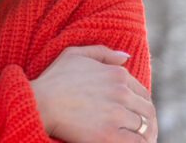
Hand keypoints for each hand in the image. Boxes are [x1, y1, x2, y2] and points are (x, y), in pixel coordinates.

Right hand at [30, 45, 157, 142]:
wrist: (36, 103)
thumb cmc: (52, 79)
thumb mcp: (74, 54)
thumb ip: (102, 52)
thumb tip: (125, 57)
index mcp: (117, 74)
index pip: (143, 92)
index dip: (142, 105)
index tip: (137, 114)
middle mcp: (121, 93)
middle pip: (147, 111)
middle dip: (148, 122)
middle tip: (144, 132)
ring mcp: (116, 114)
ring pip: (144, 128)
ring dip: (146, 135)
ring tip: (142, 141)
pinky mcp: (109, 135)